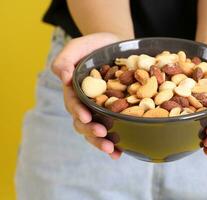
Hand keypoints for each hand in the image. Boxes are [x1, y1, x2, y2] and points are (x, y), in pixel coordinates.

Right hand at [52, 33, 121, 159]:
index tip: (87, 118)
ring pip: (96, 130)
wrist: (116, 46)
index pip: (74, 104)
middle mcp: (86, 103)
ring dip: (101, 142)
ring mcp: (99, 109)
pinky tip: (120, 152)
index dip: (79, 113)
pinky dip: (115, 142)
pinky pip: (113, 128)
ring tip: (112, 150)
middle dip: (91, 132)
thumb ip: (66, 59)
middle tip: (103, 137)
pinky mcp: (114, 111)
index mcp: (76, 90)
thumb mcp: (78, 46)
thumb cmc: (95, 46)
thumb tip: (63, 77)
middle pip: (84, 122)